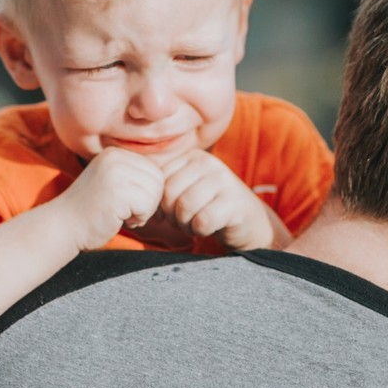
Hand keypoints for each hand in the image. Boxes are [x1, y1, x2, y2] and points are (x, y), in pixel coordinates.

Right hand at [54, 147, 165, 250]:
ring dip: (144, 211)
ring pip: (155, 193)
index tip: (127, 203)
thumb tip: (172, 181)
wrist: (62, 227)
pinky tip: (118, 219)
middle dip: (148, 201)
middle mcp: (115, 157)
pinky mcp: (117, 190)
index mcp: (115, 153)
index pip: (153, 170)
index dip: (147, 193)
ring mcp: (115, 172)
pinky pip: (147, 205)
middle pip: (158, 180)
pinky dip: (138, 218)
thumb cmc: (91, 211)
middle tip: (125, 211)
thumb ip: (135, 177)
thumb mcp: (113, 184)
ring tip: (121, 214)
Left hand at [160, 149, 286, 250]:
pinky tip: (208, 229)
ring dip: (185, 224)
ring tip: (194, 225)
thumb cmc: (208, 207)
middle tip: (184, 222)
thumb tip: (138, 199)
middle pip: (170, 193)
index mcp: (192, 157)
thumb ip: (164, 188)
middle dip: (171, 215)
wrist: (249, 222)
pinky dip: (200, 231)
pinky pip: (202, 221)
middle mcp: (208, 163)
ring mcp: (224, 180)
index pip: (159, 179)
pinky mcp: (234, 202)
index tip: (170, 213)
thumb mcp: (186, 190)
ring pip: (184, 207)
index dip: (160, 202)